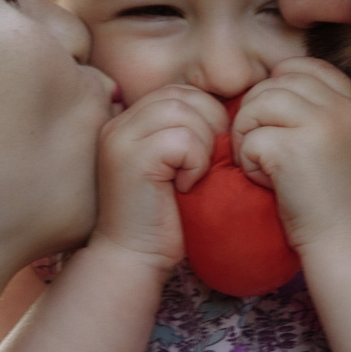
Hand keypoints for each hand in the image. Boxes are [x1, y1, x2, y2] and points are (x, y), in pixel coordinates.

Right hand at [89, 84, 225, 267]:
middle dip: (208, 126)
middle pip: (182, 95)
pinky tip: (185, 187)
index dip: (206, 116)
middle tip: (205, 165)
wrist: (134, 258)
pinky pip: (183, 138)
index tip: (209, 154)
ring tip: (194, 176)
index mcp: (129, 121)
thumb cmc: (163, 218)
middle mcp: (119, 124)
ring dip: (203, 144)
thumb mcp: (177, 165)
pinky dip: (196, 162)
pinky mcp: (132, 158)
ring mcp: (121, 139)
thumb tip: (231, 110)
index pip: (179, 92)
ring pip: (183, 111)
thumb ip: (188, 132)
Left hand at [231, 59, 350, 257]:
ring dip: (249, 135)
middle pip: (277, 82)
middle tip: (263, 151)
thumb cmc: (343, 208)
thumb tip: (271, 89)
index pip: (307, 67)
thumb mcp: (347, 148)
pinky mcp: (294, 149)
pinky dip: (248, 163)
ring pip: (259, 103)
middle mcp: (344, 109)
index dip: (279, 87)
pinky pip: (251, 138)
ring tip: (263, 167)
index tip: (274, 122)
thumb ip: (322, 116)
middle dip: (258, 113)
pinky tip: (267, 184)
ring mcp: (322, 125)